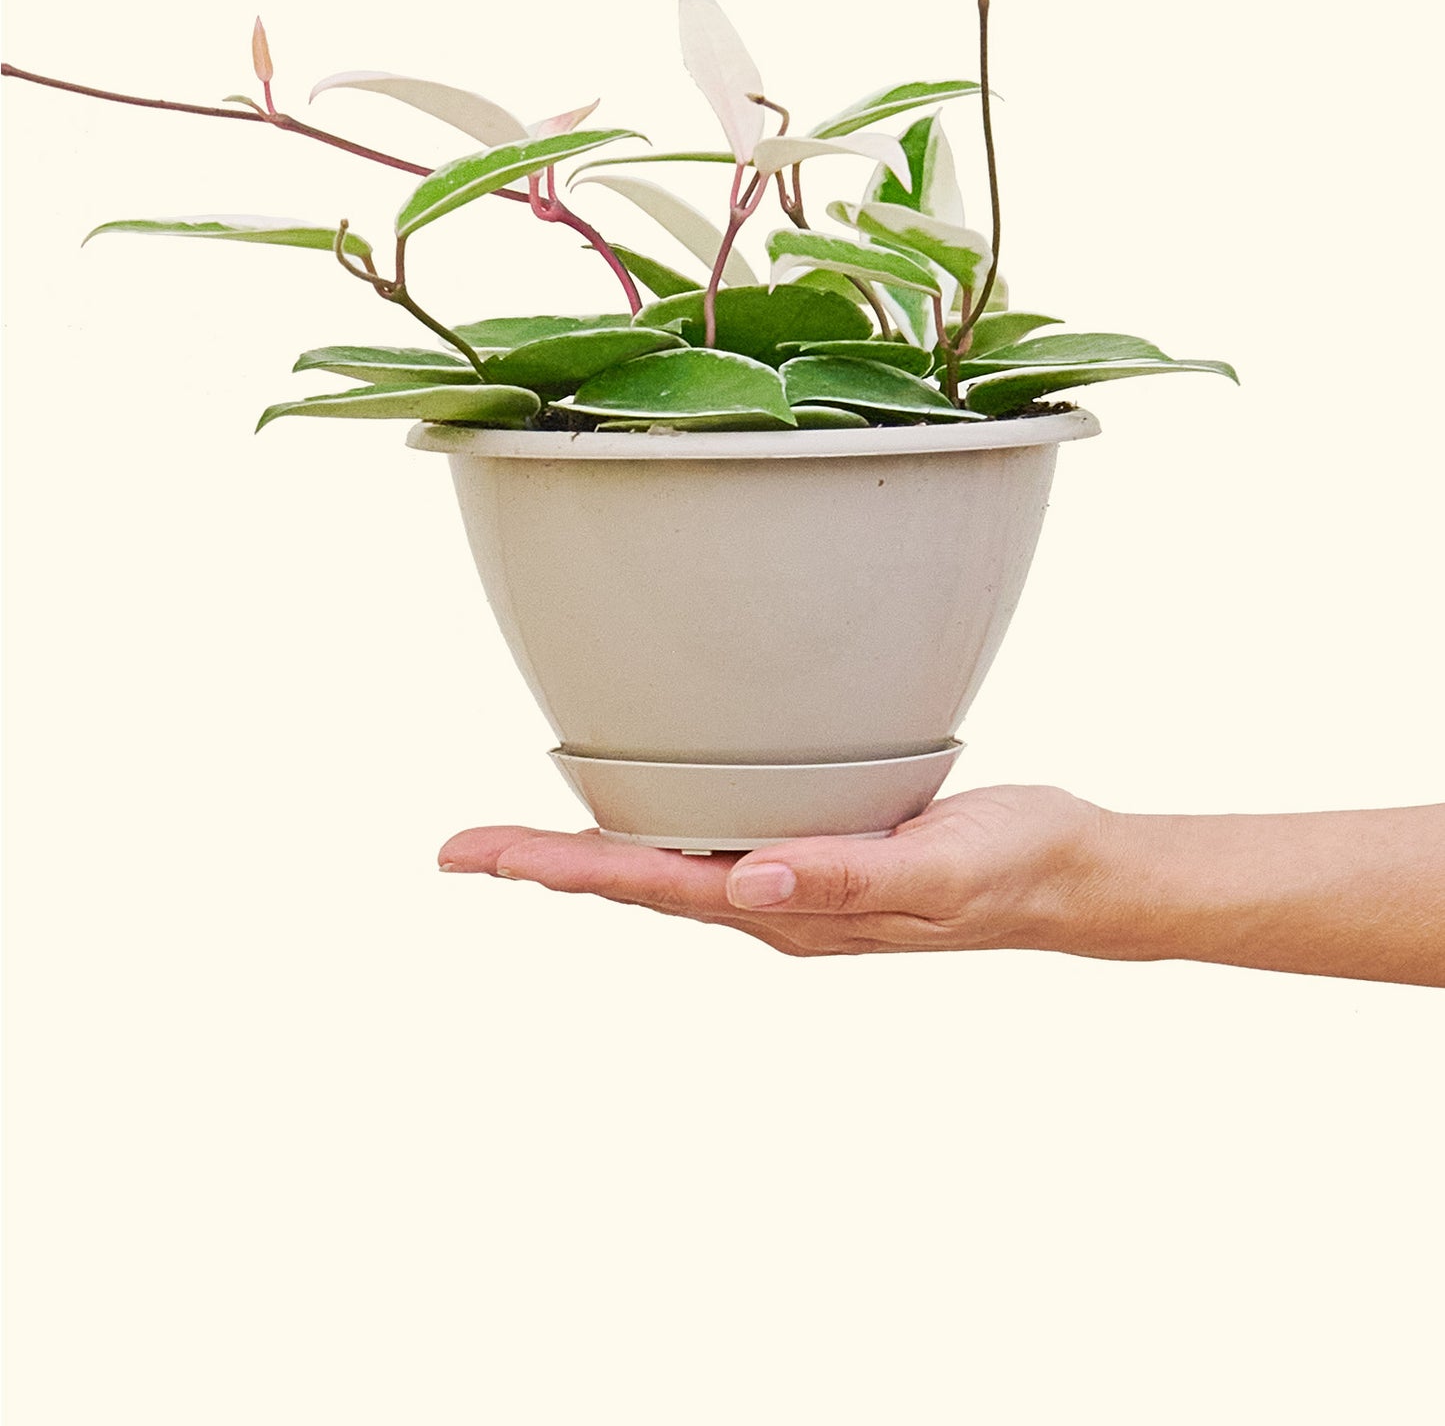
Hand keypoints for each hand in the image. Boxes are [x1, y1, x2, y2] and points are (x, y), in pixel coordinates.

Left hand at [437, 785, 1109, 957]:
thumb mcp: (937, 872)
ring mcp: (794, 880)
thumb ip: (845, 878)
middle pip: (636, 881)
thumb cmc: (1012, 869)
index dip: (555, 868)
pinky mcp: (820, 847)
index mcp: (786, 910)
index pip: (646, 886)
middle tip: (459, 851)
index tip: (472, 857)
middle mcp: (773, 900)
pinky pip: (716, 840)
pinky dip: (660, 828)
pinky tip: (648, 809)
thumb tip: (742, 882)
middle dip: (547, 866)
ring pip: (669, 865)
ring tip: (522, 845)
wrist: (1072, 874)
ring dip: (593, 853)